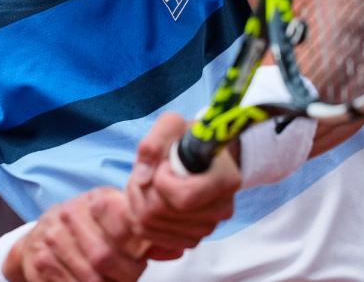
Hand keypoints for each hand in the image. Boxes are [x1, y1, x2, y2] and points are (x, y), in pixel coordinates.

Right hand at [3, 188, 145, 281]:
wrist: (44, 234)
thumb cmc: (91, 227)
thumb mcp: (118, 222)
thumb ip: (146, 236)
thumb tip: (177, 248)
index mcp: (98, 199)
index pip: (124, 225)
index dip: (137, 251)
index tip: (140, 260)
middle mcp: (71, 213)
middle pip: (105, 256)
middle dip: (124, 275)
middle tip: (129, 276)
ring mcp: (52, 237)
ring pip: (89, 276)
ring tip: (113, 280)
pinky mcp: (40, 260)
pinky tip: (96, 281)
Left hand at [126, 113, 241, 259]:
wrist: (200, 155)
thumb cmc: (187, 137)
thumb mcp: (172, 124)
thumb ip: (154, 142)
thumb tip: (142, 178)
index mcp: (226, 181)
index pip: (183, 198)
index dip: (162, 180)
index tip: (165, 163)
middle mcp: (221, 210)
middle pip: (161, 213)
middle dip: (142, 188)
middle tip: (150, 170)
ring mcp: (207, 228)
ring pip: (151, 226)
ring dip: (138, 201)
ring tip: (149, 181)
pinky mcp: (191, 239)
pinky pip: (151, 237)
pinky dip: (141, 217)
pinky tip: (150, 198)